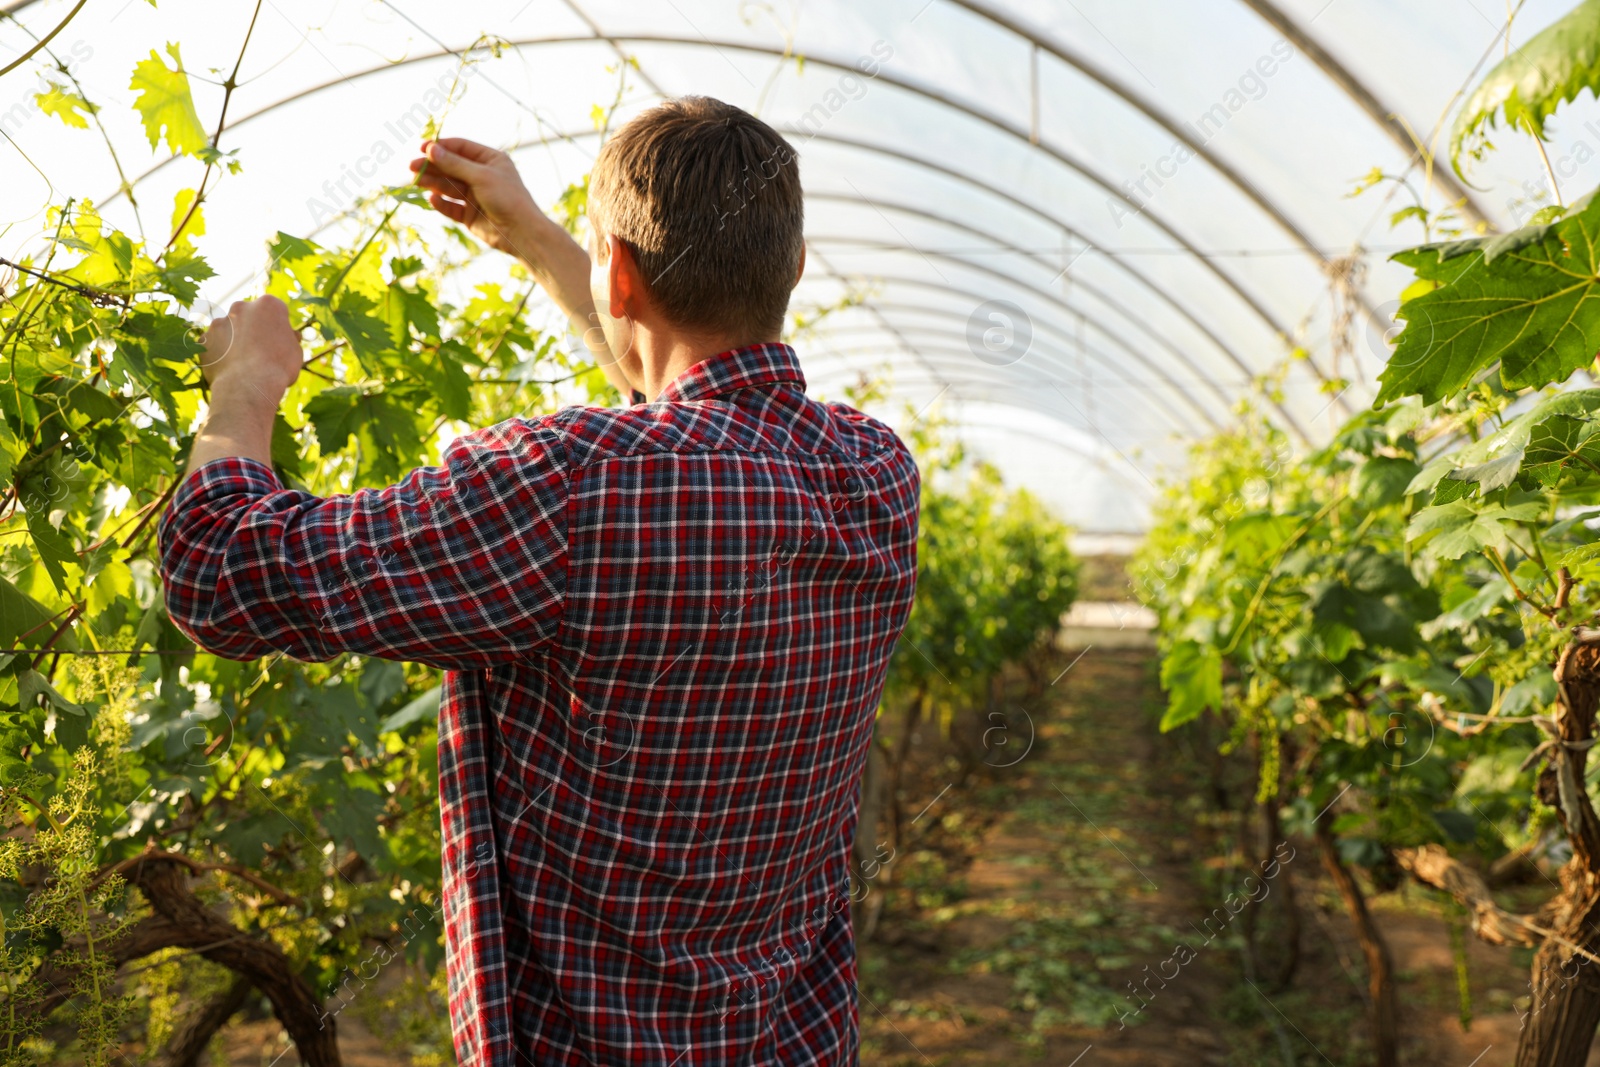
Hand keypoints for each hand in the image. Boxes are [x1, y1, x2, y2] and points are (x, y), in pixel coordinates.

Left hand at [201, 296, 302, 400]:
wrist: (249, 385)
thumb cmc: (278, 367)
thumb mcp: (295, 351)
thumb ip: (288, 338)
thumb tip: (289, 335)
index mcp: (268, 304)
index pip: (274, 311)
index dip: (277, 327)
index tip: (279, 342)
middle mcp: (241, 307)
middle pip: (248, 316)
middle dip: (252, 329)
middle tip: (260, 352)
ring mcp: (219, 322)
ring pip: (229, 329)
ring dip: (234, 341)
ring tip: (243, 364)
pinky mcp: (204, 338)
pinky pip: (213, 345)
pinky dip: (220, 354)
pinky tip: (229, 369)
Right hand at [409, 138, 549, 256]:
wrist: (521, 232)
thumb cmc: (507, 198)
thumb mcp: (481, 176)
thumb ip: (455, 164)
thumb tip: (431, 150)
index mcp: (490, 160)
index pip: (460, 148)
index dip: (440, 147)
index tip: (422, 148)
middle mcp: (482, 176)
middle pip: (451, 167)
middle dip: (432, 167)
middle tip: (412, 166)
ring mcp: (475, 196)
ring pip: (449, 187)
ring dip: (432, 183)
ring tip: (415, 181)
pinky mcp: (470, 215)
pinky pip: (452, 207)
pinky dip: (441, 203)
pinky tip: (431, 198)